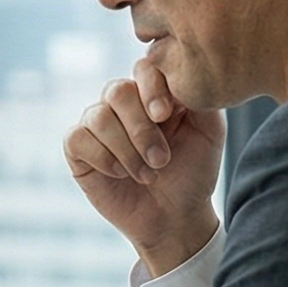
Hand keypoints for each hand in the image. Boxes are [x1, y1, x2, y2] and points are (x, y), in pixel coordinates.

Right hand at [65, 54, 224, 273]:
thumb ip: (199, 98)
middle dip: (140, 129)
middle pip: (117, 91)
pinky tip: (120, 174)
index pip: (143, 68)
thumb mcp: (209, 132)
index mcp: (153, 92)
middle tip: (161, 160)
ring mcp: (97, 124)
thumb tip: (178, 77)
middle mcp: (122, 103)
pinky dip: (103, 158)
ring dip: (126, 150)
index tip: (165, 116)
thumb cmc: (193, 173)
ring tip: (147, 174)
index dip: (151, 88)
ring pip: (98, 116)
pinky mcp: (78, 148)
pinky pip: (78, 138)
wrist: (175, 217)